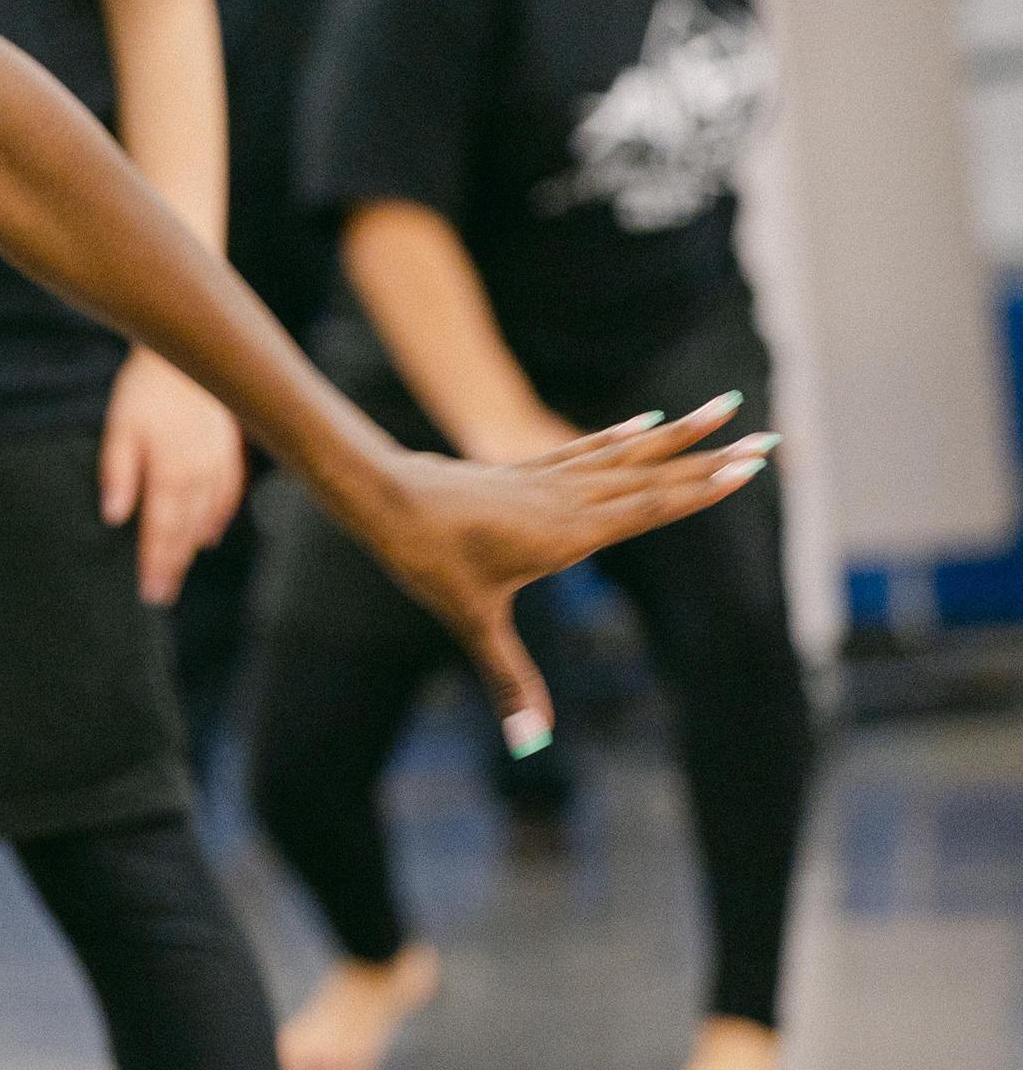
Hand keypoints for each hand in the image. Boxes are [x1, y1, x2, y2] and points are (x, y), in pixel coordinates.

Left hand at [100, 347, 245, 604]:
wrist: (187, 353)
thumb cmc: (146, 388)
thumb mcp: (120, 425)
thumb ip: (118, 472)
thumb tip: (114, 517)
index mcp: (170, 473)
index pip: (162, 531)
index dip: (156, 564)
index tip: (150, 592)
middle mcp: (200, 476)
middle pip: (186, 531)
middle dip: (173, 564)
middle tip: (162, 594)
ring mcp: (219, 464)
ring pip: (208, 517)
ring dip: (193, 545)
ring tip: (181, 568)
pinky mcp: (230, 450)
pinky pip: (229, 495)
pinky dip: (219, 517)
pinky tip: (210, 532)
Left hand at [351, 400, 771, 751]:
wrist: (380, 498)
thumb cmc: (426, 559)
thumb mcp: (471, 622)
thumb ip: (509, 680)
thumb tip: (530, 743)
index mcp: (568, 532)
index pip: (649, 508)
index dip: (701, 491)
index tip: (750, 469)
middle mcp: (567, 499)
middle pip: (653, 477)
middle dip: (712, 461)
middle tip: (770, 440)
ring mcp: (547, 479)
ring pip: (627, 454)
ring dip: (678, 435)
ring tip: (723, 407)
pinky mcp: (524, 470)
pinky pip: (584, 449)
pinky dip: (619, 437)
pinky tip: (645, 423)